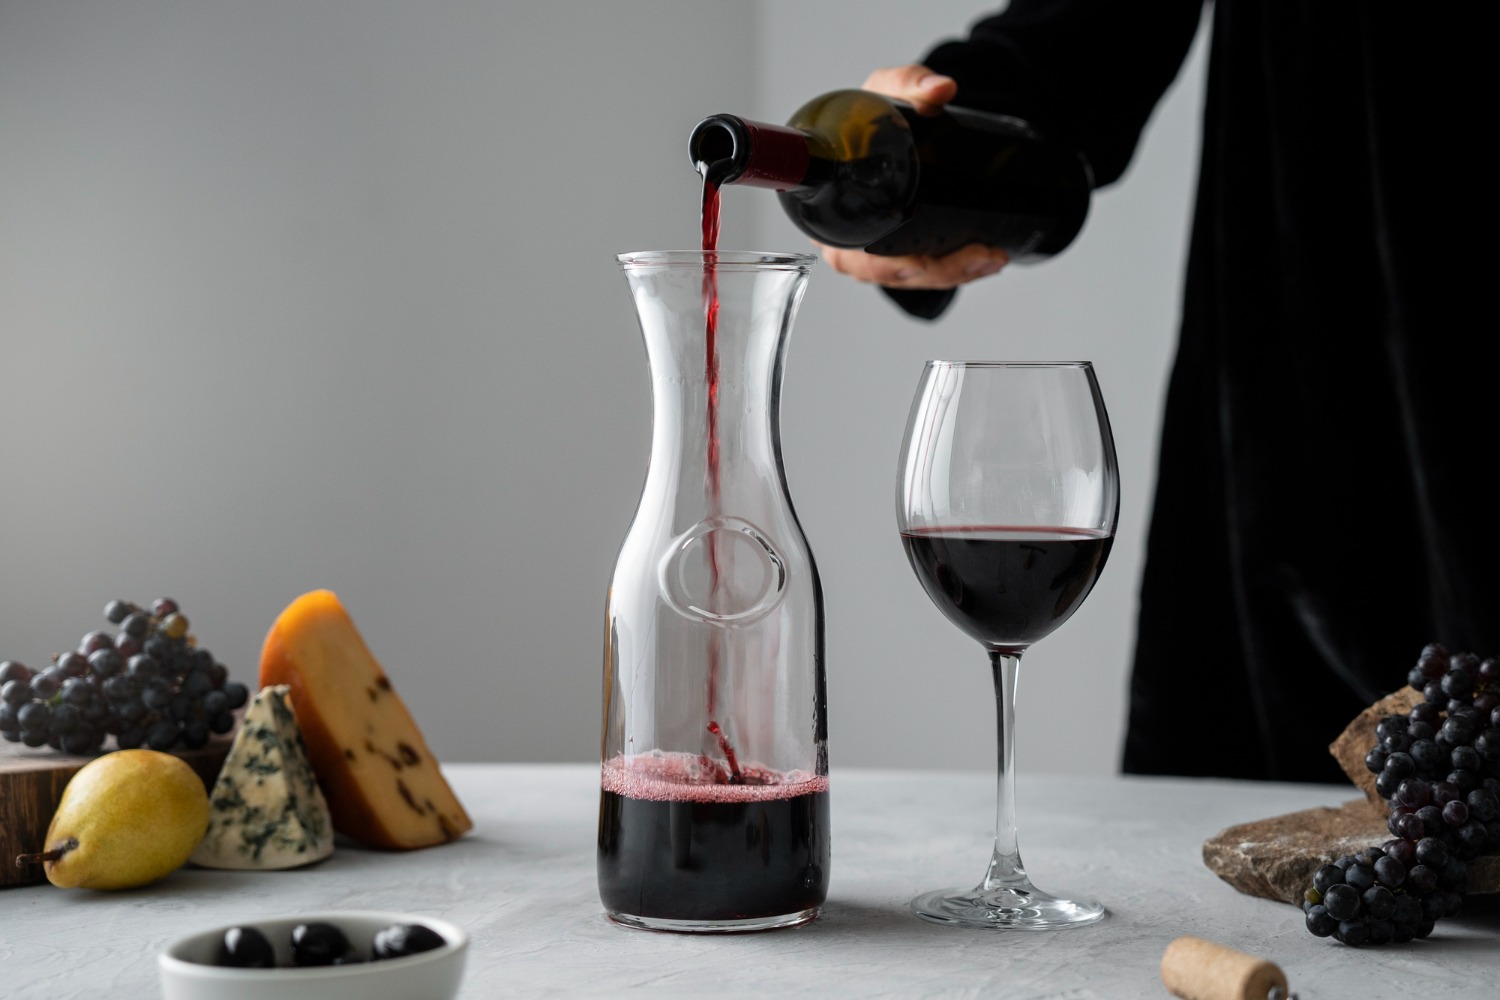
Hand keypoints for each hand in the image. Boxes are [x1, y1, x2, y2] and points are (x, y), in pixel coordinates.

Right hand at [816, 65, 1009, 290]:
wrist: (890, 121)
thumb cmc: (874, 114)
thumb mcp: (887, 90)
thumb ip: (910, 82)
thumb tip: (941, 89)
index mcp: (830, 212)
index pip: (851, 256)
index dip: (887, 266)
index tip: (923, 262)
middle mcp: (846, 240)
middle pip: (889, 275)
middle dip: (938, 273)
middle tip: (980, 255)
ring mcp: (872, 251)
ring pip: (912, 279)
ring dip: (955, 274)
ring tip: (992, 258)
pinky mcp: (897, 251)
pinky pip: (922, 274)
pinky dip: (954, 271)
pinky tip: (983, 263)